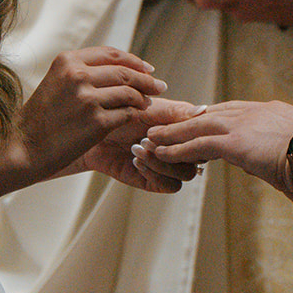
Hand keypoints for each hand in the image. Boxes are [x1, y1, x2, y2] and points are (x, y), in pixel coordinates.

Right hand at [11, 47, 167, 188]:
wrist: (23, 147)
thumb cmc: (40, 119)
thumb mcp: (55, 82)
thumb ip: (81, 72)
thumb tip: (118, 70)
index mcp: (67, 61)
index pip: (111, 54)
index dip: (134, 61)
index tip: (148, 69)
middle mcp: (77, 75)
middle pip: (124, 73)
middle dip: (146, 80)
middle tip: (159, 86)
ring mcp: (87, 99)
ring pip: (129, 93)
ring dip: (143, 98)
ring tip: (148, 103)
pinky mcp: (96, 123)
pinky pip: (126, 114)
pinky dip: (135, 115)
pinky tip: (136, 118)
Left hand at [67, 97, 206, 192]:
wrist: (89, 132)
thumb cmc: (116, 113)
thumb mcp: (145, 107)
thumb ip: (174, 111)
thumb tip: (203, 110)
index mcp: (182, 126)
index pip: (204, 133)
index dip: (192, 131)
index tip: (169, 124)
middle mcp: (179, 147)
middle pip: (200, 156)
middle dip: (175, 146)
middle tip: (148, 136)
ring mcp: (168, 165)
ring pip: (187, 173)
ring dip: (164, 160)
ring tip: (139, 147)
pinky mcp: (155, 181)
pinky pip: (170, 185)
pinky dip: (155, 173)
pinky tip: (136, 160)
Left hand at [139, 100, 292, 196]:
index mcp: (275, 111)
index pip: (237, 110)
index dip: (216, 116)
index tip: (201, 119)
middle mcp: (256, 111)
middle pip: (213, 113)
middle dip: (188, 120)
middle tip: (168, 125)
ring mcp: (244, 125)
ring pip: (199, 126)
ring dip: (174, 133)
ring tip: (152, 139)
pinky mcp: (236, 142)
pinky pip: (198, 145)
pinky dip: (176, 149)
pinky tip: (161, 153)